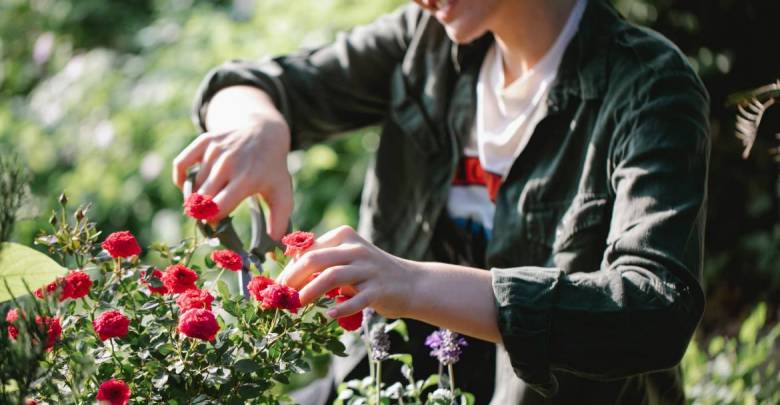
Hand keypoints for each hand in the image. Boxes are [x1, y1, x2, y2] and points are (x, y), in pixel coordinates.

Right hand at [172, 115, 292, 239]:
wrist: (264, 131)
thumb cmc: (271, 169)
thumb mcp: (282, 193)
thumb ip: (279, 221)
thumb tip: (272, 247)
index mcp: (247, 179)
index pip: (217, 208)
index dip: (212, 221)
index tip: (216, 225)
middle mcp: (229, 164)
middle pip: (201, 199)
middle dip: (202, 212)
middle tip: (209, 216)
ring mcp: (215, 151)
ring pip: (193, 185)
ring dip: (195, 197)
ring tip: (205, 202)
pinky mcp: (205, 141)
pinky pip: (181, 165)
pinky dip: (180, 178)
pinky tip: (189, 186)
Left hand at [278, 226, 419, 318]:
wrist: (411, 283)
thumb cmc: (370, 273)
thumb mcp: (348, 259)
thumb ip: (323, 261)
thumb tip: (288, 274)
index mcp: (345, 236)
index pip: (309, 250)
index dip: (290, 268)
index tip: (278, 285)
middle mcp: (356, 249)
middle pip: (315, 259)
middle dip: (294, 278)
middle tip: (282, 295)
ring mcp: (368, 269)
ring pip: (332, 277)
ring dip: (310, 292)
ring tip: (298, 304)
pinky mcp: (379, 289)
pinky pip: (356, 299)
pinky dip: (341, 309)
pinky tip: (329, 316)